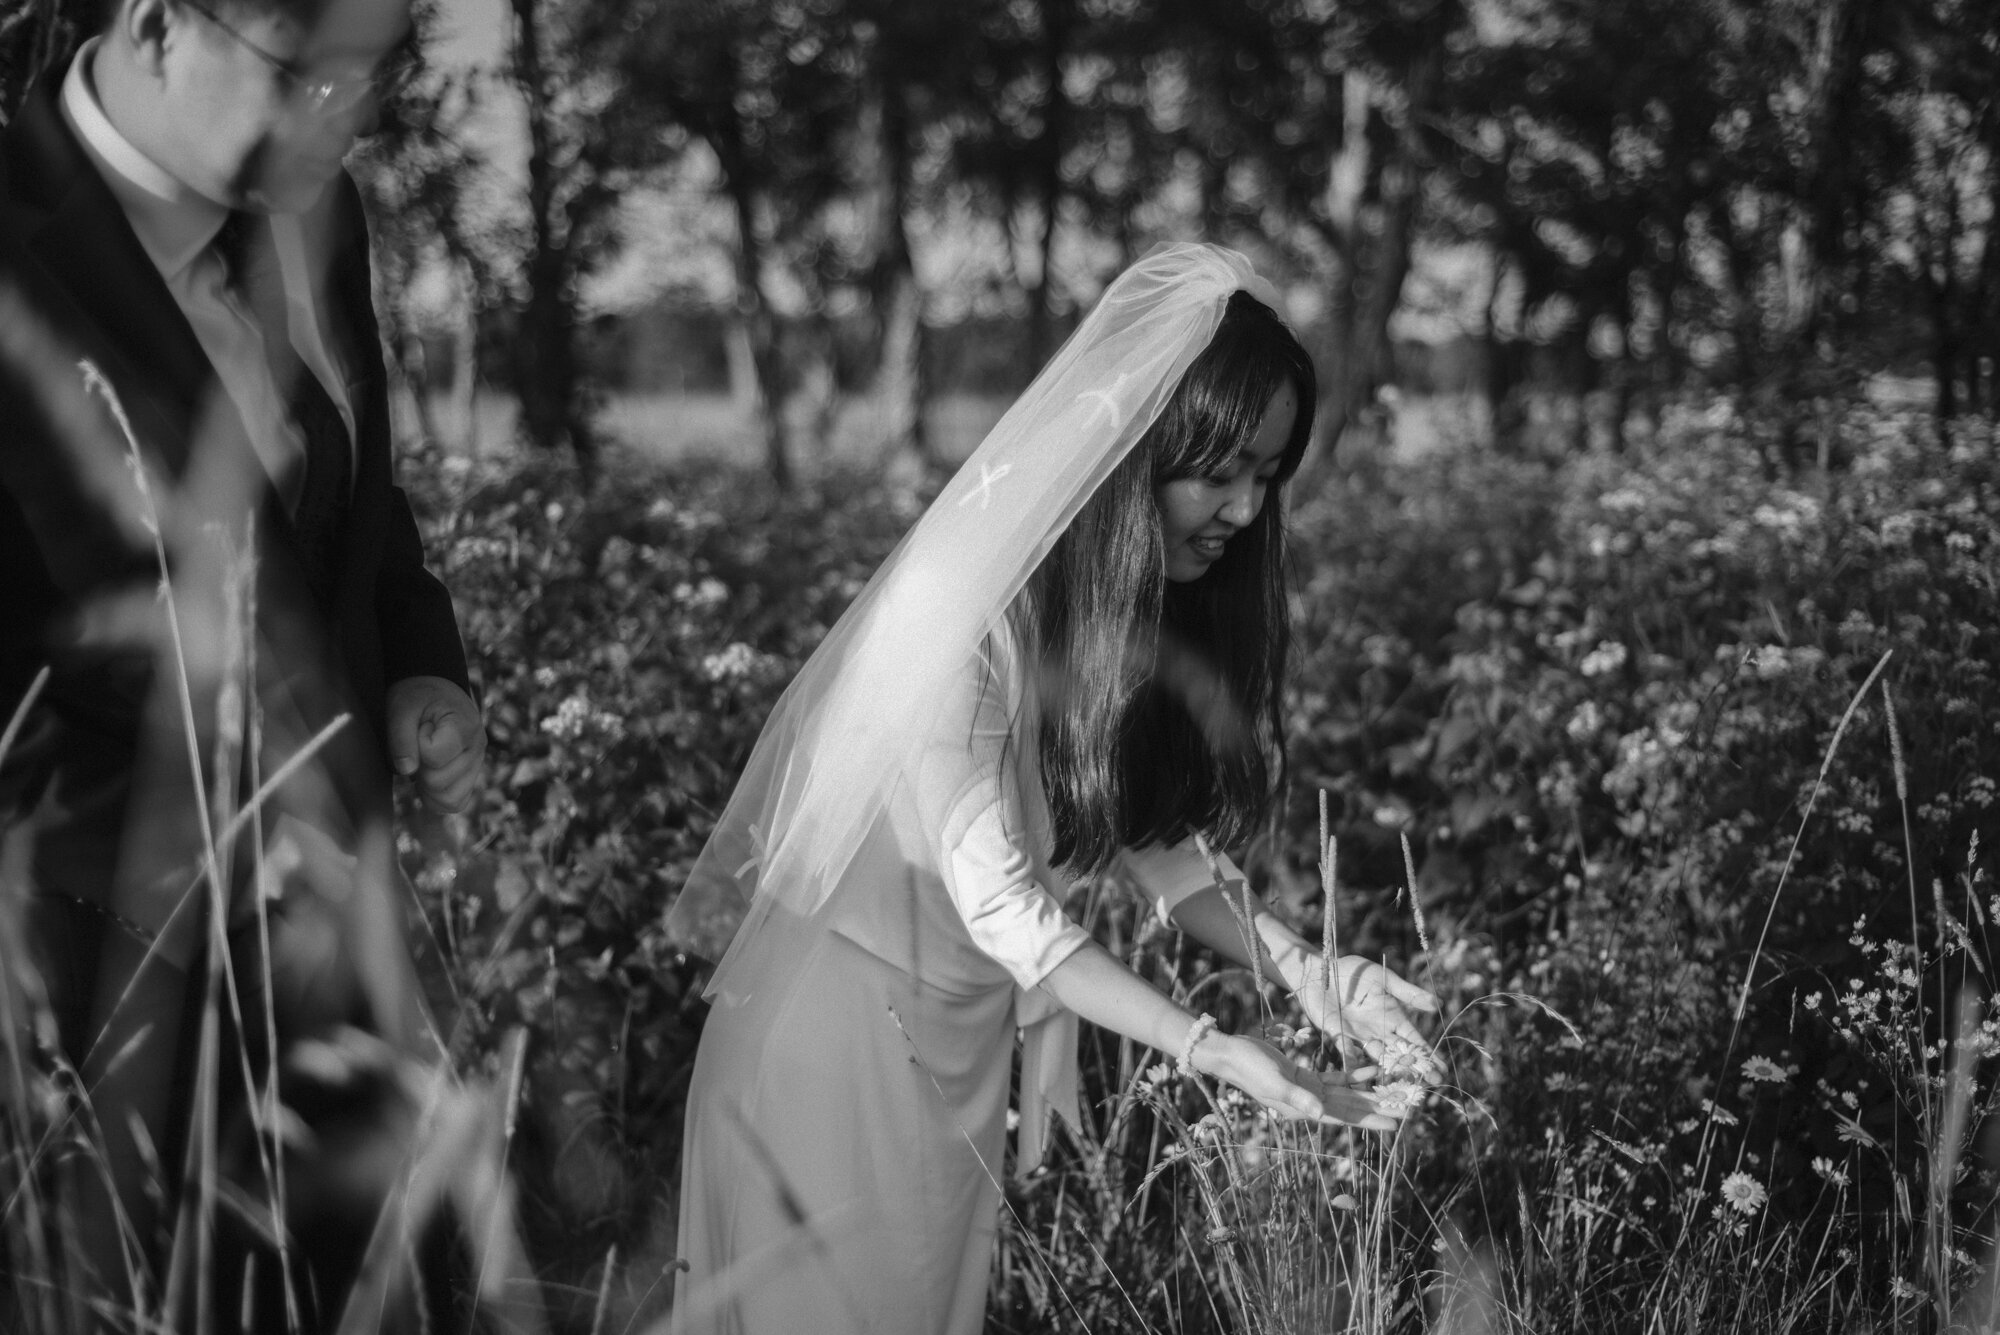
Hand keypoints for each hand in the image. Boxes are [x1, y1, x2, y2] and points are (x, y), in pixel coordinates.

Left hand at [387, 676, 484, 814]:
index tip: (420, 728)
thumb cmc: (418, 697)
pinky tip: (427, 777)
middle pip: (438, 783)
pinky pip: (454, 803)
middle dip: (419, 768)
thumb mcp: (402, 707)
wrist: (437, 691)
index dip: (416, 746)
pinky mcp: (471, 777)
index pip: (433, 757)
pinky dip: (436, 798)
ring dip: (427, 788)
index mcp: (465, 726)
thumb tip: (406, 771)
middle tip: (419, 744)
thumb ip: (401, 737)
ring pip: (449, 801)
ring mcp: (477, 765)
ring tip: (423, 763)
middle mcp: (478, 748)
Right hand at [1194, 1032, 1403, 1132]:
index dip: (1372, 1120)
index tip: (1397, 1124)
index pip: (1346, 1117)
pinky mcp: (1304, 1076)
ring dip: (1370, 1093)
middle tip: (1408, 1108)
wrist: (1231, 1054)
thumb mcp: (1274, 1082)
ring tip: (1395, 1092)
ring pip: (1348, 1094)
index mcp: (1305, 1109)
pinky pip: (1335, 1079)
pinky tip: (1369, 1070)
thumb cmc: (1250, 1068)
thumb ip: (1298, 1098)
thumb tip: (1321, 1113)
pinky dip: (1352, 1075)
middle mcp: (1310, 1103)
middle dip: (1380, 1108)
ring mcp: (1308, 1090)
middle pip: (1353, 1107)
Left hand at [1297, 955, 1441, 1083]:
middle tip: (1432, 1085)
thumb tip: (1438, 1004)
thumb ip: (1407, 993)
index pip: (1414, 1040)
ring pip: (1378, 1058)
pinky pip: (1348, 1053)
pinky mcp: (1338, 1035)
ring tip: (1401, 1089)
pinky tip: (1362, 1078)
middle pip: (1400, 1054)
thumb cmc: (1354, 971)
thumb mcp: (1384, 979)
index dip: (1427, 1055)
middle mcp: (1378, 1030)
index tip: (1442, 1070)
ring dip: (1390, 1073)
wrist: (1321, 969)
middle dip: (1415, 1069)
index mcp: (1392, 1016)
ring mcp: (1359, 1035)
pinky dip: (1354, 1066)